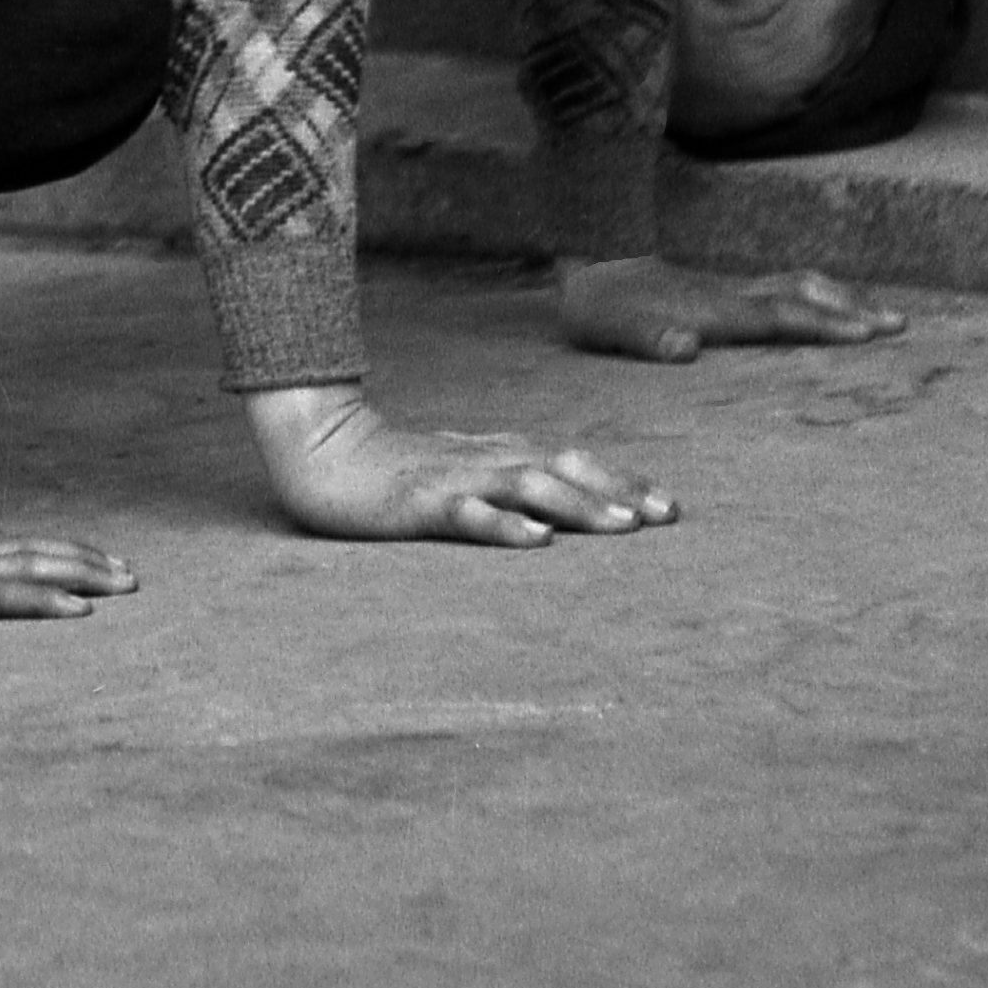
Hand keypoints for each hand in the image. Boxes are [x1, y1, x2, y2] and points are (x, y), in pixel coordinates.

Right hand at [240, 382, 674, 544]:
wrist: (318, 447)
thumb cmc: (392, 467)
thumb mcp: (460, 470)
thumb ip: (507, 480)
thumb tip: (564, 502)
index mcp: (496, 452)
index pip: (571, 460)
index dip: (622, 480)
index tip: (669, 507)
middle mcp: (483, 459)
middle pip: (562, 467)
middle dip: (617, 491)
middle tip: (666, 517)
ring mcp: (452, 478)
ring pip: (526, 485)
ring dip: (577, 505)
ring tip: (621, 528)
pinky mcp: (417, 501)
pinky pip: (466, 512)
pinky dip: (504, 524)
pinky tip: (536, 541)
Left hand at [556, 253, 903, 362]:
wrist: (579, 263)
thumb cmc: (595, 305)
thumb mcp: (609, 327)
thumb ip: (646, 337)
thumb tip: (684, 347)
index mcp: (712, 311)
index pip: (779, 318)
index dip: (822, 326)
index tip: (868, 333)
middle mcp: (728, 296)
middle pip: (801, 297)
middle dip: (852, 310)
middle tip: (901, 323)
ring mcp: (726, 290)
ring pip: (795, 288)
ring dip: (839, 299)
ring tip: (881, 312)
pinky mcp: (720, 292)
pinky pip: (781, 291)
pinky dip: (815, 297)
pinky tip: (826, 306)